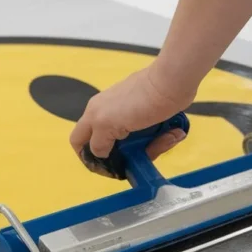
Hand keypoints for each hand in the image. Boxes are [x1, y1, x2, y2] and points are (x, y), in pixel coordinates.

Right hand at [70, 61, 195, 171]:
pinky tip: (172, 133)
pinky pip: (153, 137)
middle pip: (112, 147)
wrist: (171, 83)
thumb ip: (97, 142)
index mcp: (94, 116)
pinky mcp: (150, 116)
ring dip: (151, 147)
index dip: (87, 157)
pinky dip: (162, 139)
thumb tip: (99, 154)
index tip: (105, 168)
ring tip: (165, 138)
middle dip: (128, 156)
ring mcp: (131, 116)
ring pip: (135, 145)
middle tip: (138, 158)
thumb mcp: (106, 123)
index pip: (79, 141)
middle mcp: (110, 116)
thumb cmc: (137, 103)